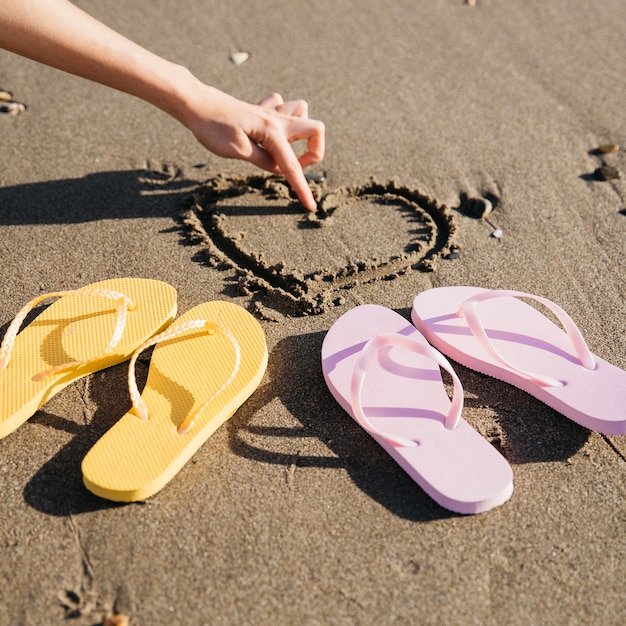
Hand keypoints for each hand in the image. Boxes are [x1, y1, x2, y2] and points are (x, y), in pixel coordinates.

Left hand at [184, 86, 324, 210]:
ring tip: (285, 145)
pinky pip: (281, 105)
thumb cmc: (212, 128)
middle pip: (315, 130)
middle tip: (295, 165)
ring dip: (300, 131)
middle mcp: (276, 119)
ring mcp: (269, 111)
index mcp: (272, 132)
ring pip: (302, 113)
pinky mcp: (259, 108)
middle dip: (314, 152)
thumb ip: (263, 160)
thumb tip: (278, 167)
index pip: (292, 166)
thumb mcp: (237, 151)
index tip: (310, 207)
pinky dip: (281, 116)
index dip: (303, 189)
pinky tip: (269, 127)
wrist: (195, 103)